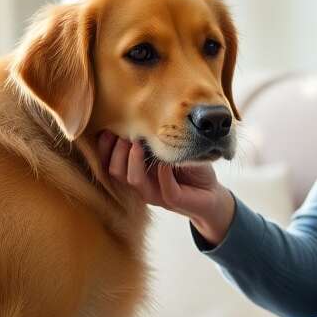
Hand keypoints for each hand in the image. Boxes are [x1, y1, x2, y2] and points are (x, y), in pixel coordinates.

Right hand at [97, 130, 235, 243]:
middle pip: (115, 171)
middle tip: (125, 133)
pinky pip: (164, 188)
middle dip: (116, 151)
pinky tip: (166, 161)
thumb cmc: (190, 169)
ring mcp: (156, 194)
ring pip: (134, 180)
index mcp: (136, 171)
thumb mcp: (171, 149)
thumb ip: (157, 139)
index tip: (107, 128)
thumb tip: (143, 116)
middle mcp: (141, 184)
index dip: (104, 147)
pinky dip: (163, 173)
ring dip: (134, 160)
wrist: (212, 193)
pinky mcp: (173, 201)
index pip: (109, 161)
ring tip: (138, 143)